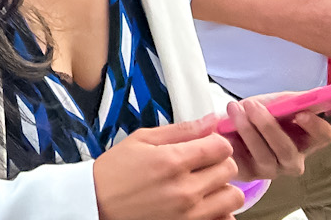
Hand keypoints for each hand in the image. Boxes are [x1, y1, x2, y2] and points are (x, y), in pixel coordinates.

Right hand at [91, 115, 240, 219]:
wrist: (97, 204)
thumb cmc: (115, 171)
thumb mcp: (141, 139)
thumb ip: (180, 130)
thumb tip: (211, 120)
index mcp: (172, 161)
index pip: (221, 147)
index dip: (216, 141)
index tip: (207, 144)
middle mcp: (185, 189)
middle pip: (229, 170)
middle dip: (219, 162)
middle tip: (203, 163)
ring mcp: (189, 214)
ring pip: (233, 197)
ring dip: (222, 187)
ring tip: (204, 184)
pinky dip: (220, 211)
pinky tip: (203, 203)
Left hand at [223, 94, 330, 181]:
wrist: (229, 128)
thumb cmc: (257, 115)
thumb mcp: (273, 103)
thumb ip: (289, 100)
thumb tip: (310, 95)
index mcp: (306, 139)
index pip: (324, 136)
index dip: (316, 126)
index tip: (300, 113)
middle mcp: (292, 160)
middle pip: (288, 150)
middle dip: (268, 125)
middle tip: (251, 104)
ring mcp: (271, 170)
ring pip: (264, 155)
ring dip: (247, 129)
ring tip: (233, 108)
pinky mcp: (248, 174)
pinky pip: (241, 162)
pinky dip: (230, 141)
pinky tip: (222, 126)